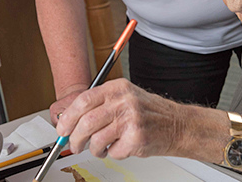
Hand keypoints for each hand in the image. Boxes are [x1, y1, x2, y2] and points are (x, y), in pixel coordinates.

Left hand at [55, 78, 181, 159]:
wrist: (179, 125)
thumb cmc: (150, 113)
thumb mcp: (126, 97)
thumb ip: (101, 104)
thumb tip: (70, 119)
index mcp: (117, 88)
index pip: (83, 100)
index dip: (68, 117)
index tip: (62, 129)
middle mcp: (124, 101)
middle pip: (86, 121)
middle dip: (75, 137)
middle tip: (73, 145)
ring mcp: (131, 119)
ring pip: (96, 139)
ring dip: (94, 149)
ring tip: (100, 149)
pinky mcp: (137, 138)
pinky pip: (113, 151)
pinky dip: (113, 154)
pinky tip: (121, 147)